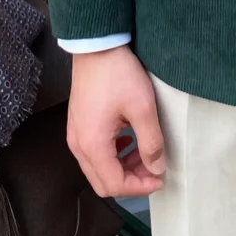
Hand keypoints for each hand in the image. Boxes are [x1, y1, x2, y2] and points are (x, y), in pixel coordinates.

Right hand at [67, 45, 165, 197]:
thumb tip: (157, 168)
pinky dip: (113, 155)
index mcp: (92, 145)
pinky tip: (129, 140)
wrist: (96, 47)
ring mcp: (76, 134)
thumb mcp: (142, 107)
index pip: (113, 185)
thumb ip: (150, 142)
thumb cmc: (117, 74)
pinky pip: (94, 152)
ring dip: (122, 168)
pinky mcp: (79, 124)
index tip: (159, 179)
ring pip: (98, 168)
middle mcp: (78, 145)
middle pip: (102, 182)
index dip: (139, 188)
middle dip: (130, 181)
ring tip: (145, 154)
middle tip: (154, 169)